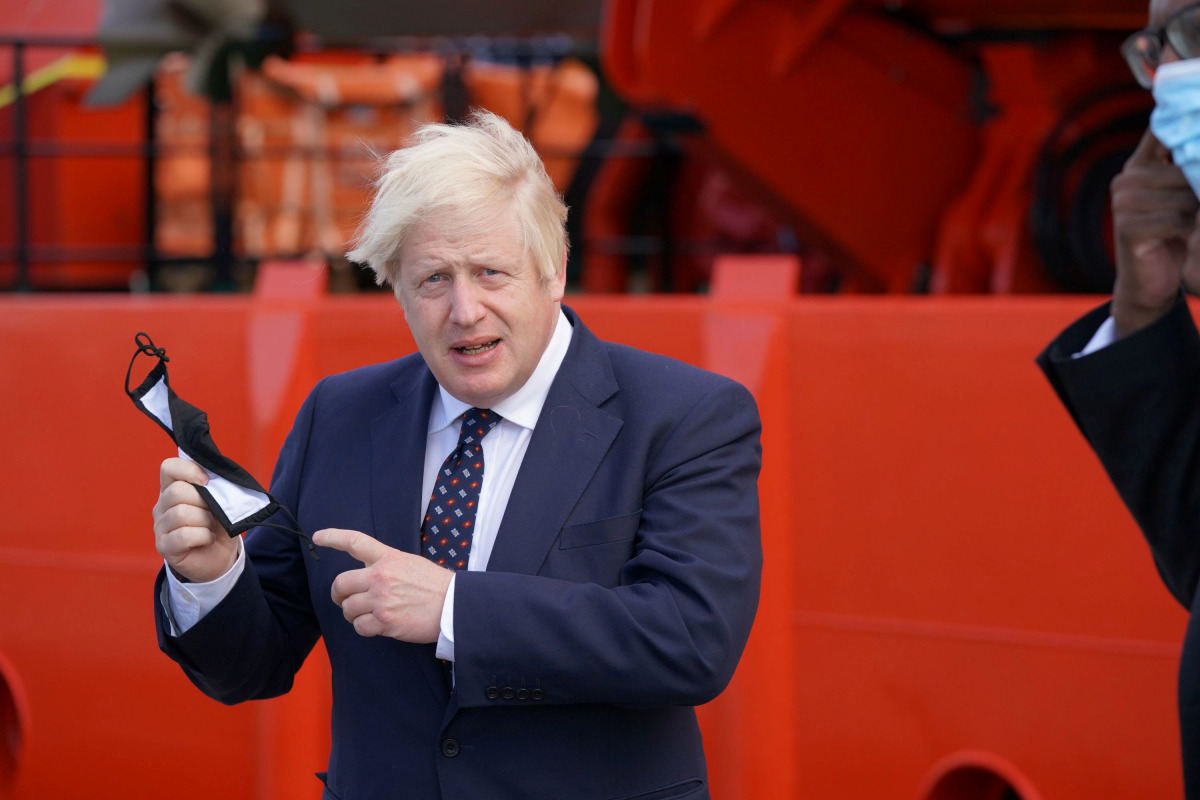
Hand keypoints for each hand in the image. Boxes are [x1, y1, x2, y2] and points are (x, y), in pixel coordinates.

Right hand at [153, 457, 237, 582]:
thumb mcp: (223, 503)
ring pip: (181, 513)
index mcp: (174, 488)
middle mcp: (162, 505)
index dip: (189, 470)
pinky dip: (203, 536)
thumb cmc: (219, 525)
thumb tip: (219, 480)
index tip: (208, 481)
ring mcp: (160, 527)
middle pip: (177, 491)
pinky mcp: (164, 546)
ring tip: (210, 527)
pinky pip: (183, 535)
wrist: (218, 557)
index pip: (169, 467)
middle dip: (203, 501)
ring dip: (205, 520)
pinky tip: (207, 538)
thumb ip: (219, 488)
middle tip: (213, 512)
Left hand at [315, 528, 452, 642]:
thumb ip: (387, 565)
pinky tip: (377, 626)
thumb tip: (368, 575)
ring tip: (368, 614)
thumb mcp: (410, 563)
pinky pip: (360, 627)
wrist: (453, 606)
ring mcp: (381, 600)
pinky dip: (365, 628)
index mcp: (388, 558)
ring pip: (348, 608)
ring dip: (353, 614)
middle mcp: (381, 576)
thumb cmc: (435, 585)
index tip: (318, 536)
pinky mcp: (385, 621)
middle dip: (339, 594)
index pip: (355, 542)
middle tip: (344, 600)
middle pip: (340, 584)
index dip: (333, 537)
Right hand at [1111, 128, 1199, 335]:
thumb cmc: (1173, 236)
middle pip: (1184, 166)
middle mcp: (1126, 180)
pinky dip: (1192, 230)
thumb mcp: (1181, 196)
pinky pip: (1175, 219)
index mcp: (1138, 165)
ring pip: (1183, 194)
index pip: (1162, 130)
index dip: (1188, 121)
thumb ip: (1188, 168)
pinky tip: (1192, 237)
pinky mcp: (1127, 228)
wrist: (1149, 284)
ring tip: (1199, 222)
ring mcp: (1123, 204)